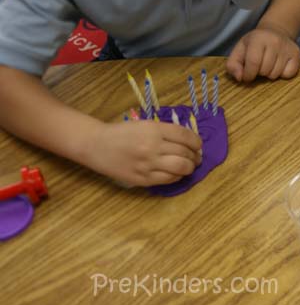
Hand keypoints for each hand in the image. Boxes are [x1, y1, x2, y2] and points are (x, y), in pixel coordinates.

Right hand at [85, 121, 202, 186]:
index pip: (185, 136)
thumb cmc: (123, 133)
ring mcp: (148, 164)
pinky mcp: (143, 179)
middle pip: (185, 153)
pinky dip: (177, 176)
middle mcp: (153, 147)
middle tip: (196, 158)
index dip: (196, 142)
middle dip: (195, 156)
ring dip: (189, 167)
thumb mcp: (145, 125)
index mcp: (154, 129)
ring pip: (181, 168)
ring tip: (189, 166)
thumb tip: (190, 143)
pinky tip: (175, 173)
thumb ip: (166, 132)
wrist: (97, 145)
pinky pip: (169, 179)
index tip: (198, 145)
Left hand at [226, 24, 299, 81]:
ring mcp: (287, 48)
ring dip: (269, 74)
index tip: (247, 76)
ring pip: (276, 74)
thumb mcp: (239, 50)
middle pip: (264, 70)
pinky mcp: (297, 54)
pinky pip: (288, 74)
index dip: (248, 75)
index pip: (253, 63)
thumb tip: (240, 78)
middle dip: (259, 73)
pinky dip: (282, 74)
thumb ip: (233, 65)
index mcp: (258, 38)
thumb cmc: (254, 43)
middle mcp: (275, 41)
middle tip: (259, 65)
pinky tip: (279, 65)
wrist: (276, 31)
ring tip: (268, 64)